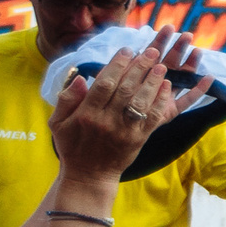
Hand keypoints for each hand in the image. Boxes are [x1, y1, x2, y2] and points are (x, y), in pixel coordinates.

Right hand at [50, 32, 181, 181]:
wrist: (89, 176)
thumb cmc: (72, 146)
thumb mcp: (58, 123)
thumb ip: (66, 99)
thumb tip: (80, 77)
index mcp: (86, 114)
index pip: (104, 84)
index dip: (117, 65)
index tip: (127, 50)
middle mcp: (106, 122)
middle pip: (125, 90)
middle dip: (139, 68)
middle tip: (150, 51)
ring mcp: (125, 131)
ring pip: (141, 102)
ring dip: (153, 82)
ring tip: (161, 66)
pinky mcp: (139, 139)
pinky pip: (153, 118)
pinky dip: (161, 102)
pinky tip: (167, 88)